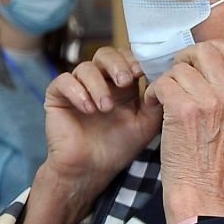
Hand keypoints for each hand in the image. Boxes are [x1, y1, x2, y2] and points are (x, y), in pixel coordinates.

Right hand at [17, 48, 162, 223]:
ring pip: (85, 67)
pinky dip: (77, 92)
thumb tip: (166, 80)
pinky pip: (63, 81)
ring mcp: (78, 87)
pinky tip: (88, 109)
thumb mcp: (147, 124)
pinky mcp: (57, 96)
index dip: (134, 60)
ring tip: (105, 108)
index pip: (127, 58)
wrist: (92, 169)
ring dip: (98, 85)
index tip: (142, 71)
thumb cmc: (119, 147)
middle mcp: (100, 81)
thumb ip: (156, 102)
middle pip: (105, 54)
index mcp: (122, 85)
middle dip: (117, 65)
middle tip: (125, 82)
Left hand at [150, 40, 223, 223]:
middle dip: (183, 61)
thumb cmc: (212, 161)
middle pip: (204, 50)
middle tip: (175, 81)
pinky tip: (155, 107)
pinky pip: (162, 83)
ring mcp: (209, 100)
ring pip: (178, 68)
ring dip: (165, 82)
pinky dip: (153, 94)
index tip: (195, 68)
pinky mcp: (184, 109)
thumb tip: (203, 66)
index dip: (207, 52)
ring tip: (164, 102)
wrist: (203, 192)